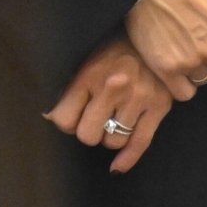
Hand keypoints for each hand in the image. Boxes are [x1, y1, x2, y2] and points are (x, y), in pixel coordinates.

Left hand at [44, 33, 172, 172]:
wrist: (152, 39)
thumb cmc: (113, 51)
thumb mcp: (86, 62)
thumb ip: (69, 89)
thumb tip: (48, 116)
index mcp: (89, 74)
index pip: (65, 119)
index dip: (66, 122)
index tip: (72, 117)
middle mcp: (112, 88)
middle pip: (88, 135)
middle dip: (88, 131)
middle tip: (94, 119)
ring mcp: (137, 99)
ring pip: (113, 142)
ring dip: (110, 136)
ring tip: (113, 119)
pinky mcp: (158, 108)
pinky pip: (140, 144)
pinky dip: (127, 159)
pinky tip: (117, 167)